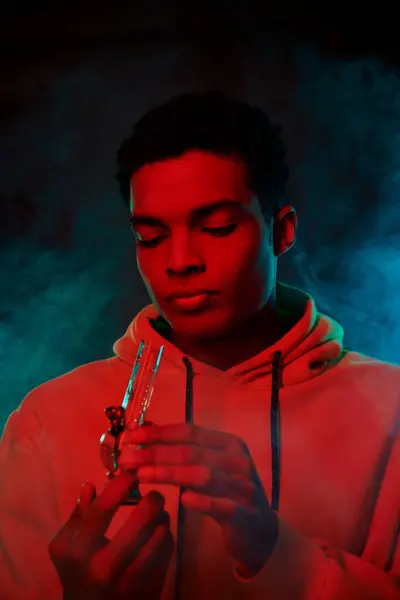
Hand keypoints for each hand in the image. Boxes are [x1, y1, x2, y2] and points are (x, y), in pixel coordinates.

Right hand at [48, 471, 173, 598]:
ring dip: (162, 519)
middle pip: (143, 519)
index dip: (120, 485)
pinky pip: (167, 552)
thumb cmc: (77, 575)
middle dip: (152, 500)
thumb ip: (77, 517)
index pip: (102, 510)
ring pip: (161, 535)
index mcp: (81, 554)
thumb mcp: (65, 549)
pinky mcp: (151, 590)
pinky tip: (159, 533)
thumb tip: (91, 486)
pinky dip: (166, 537)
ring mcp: (132, 582)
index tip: (130, 475)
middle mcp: (107, 569)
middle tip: (152, 494)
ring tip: (157, 514)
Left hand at [119, 424, 277, 576]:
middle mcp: (237, 460)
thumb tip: (144, 433)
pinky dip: (203, 501)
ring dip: (168, 473)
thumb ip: (183, 451)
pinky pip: (222, 506)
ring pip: (202, 475)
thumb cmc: (227, 493)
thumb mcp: (209, 466)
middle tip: (125, 459)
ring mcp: (243, 487)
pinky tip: (183, 500)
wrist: (260, 532)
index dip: (158, 433)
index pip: (189, 432)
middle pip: (190, 452)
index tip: (129, 437)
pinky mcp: (245, 515)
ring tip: (141, 476)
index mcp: (228, 443)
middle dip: (154, 453)